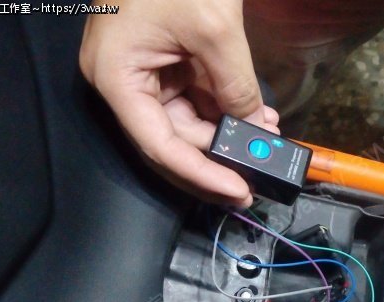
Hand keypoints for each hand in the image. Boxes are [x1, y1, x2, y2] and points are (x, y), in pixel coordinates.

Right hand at [79, 0, 278, 206]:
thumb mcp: (213, 30)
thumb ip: (235, 86)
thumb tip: (256, 131)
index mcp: (116, 77)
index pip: (157, 144)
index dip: (198, 173)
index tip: (235, 189)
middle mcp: (122, 81)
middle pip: (171, 138)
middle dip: (219, 154)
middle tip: (257, 173)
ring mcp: (142, 71)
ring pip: (186, 120)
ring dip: (227, 130)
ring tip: (267, 136)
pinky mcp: (162, 61)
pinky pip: (193, 96)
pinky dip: (224, 106)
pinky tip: (256, 115)